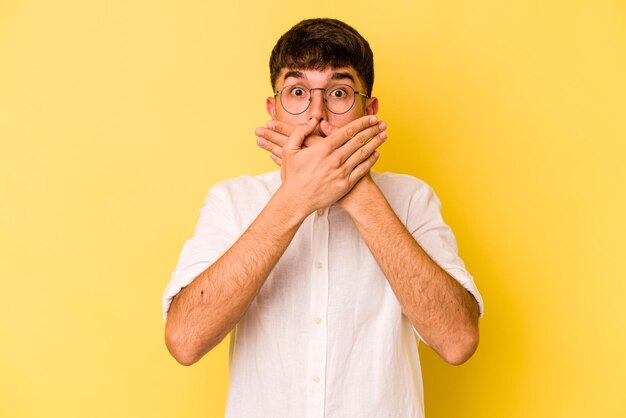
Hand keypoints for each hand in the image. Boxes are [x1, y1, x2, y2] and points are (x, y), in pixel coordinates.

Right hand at [255, 116, 386, 215]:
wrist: (296, 201)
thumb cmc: (293, 176)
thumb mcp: (289, 150)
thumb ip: (300, 132)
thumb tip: (312, 121)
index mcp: (323, 149)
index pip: (347, 131)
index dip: (362, 123)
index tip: (371, 118)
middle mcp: (335, 159)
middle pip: (359, 141)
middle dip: (372, 130)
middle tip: (382, 124)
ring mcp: (342, 172)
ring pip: (363, 154)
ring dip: (375, 143)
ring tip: (383, 135)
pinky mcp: (346, 184)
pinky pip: (362, 170)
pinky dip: (370, 161)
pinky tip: (376, 154)